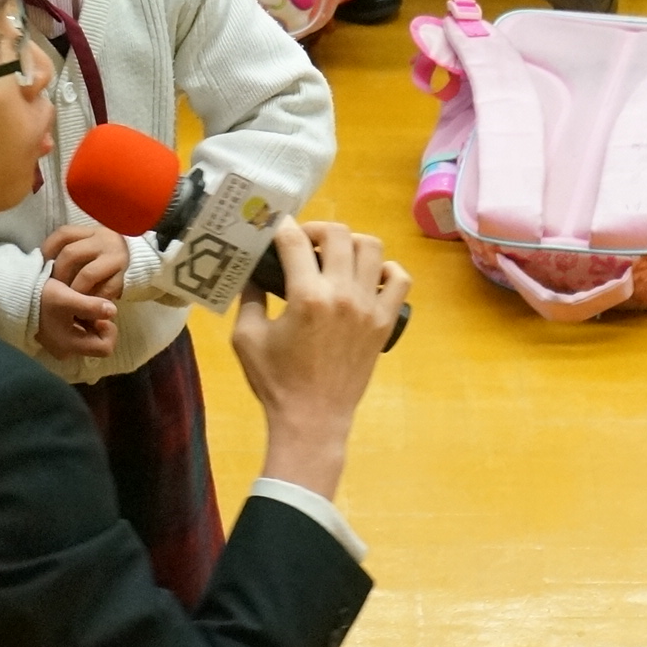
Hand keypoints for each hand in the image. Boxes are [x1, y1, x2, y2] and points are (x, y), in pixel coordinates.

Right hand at [36, 274, 118, 360]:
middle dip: (100, 323)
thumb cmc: (41, 298)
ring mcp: (61, 344)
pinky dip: (81, 320)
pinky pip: (78, 331)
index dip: (109, 329)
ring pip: (89, 335)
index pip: (106, 348)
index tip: (98, 312)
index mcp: (71, 345)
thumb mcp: (68, 299)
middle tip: (89, 305)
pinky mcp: (57, 336)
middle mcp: (67, 350)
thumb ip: (92, 306)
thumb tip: (113, 312)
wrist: (15, 297)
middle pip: (99, 342)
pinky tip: (72, 306)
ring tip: (79, 303)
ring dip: (91, 320)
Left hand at [43, 222, 130, 299]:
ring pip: (87, 274)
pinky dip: (92, 299)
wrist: (144, 261)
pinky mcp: (125, 277)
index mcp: (92, 231)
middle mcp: (105, 240)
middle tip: (53, 288)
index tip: (41, 265)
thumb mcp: (90, 247)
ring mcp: (116, 258)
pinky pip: (104, 291)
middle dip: (58, 274)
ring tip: (69, 299)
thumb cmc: (106, 257)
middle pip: (70, 254)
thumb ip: (71, 251)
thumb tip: (42, 265)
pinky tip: (86, 305)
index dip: (47, 249)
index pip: (63, 233)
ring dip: (74, 290)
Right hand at [231, 218, 411, 501]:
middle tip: (304, 241)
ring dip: (351, 243)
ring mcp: (369, 307)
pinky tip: (367, 277)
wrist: (312, 419)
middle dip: (317, 229)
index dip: (281, 226)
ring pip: (372, 248)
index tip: (275, 227)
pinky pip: (399, 280)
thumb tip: (252, 272)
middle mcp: (343, 294)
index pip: (294, 241)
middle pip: (338, 234)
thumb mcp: (247, 338)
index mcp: (306, 296)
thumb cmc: (276, 382)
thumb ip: (249, 299)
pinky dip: (387, 270)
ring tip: (335, 255)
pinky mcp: (385, 321)